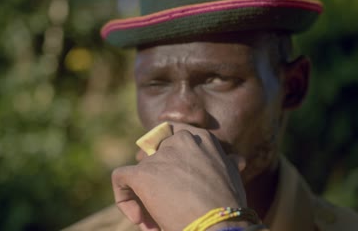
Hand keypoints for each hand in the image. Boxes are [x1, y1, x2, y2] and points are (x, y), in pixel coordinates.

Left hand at [112, 123, 247, 230]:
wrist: (220, 226)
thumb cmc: (228, 208)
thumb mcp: (232, 177)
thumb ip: (227, 163)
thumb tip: (236, 159)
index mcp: (202, 138)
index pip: (173, 135)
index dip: (168, 157)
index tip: (173, 180)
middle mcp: (181, 140)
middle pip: (155, 155)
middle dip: (157, 181)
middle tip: (167, 205)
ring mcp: (161, 156)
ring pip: (140, 172)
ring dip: (146, 198)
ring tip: (158, 221)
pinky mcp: (143, 173)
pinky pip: (120, 178)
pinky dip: (124, 199)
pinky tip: (139, 219)